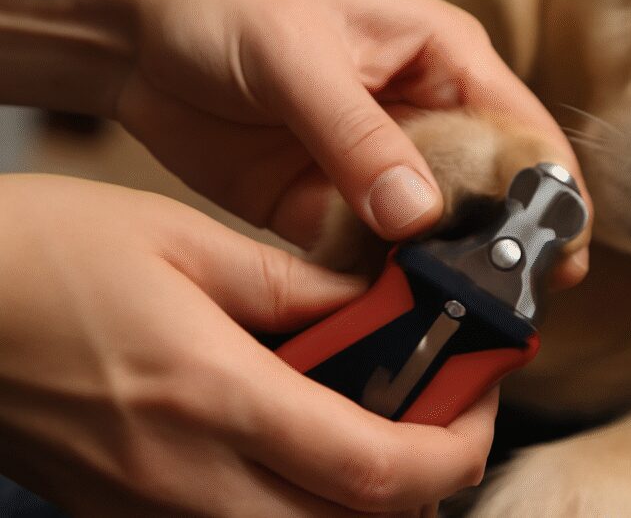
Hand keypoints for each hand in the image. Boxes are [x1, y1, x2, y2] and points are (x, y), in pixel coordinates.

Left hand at [0, 0, 589, 281]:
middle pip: (489, 194)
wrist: (135, 35)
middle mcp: (425, 117)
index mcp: (444, 59)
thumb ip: (360, 138)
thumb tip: (420, 218)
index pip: (523, 131)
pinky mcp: (332, 207)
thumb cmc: (228, 10)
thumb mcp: (298, 60)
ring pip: (434, 234)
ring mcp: (379, 168)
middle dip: (500, 247)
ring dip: (440, 275)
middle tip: (508, 306)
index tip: (559, 257)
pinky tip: (384, 314)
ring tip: (451, 323)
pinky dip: (379, 285)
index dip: (550, 194)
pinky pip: (371, 256)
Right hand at [0, 175, 494, 515]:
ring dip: (360, 497)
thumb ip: (294, 286)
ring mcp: (151, 508)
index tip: (480, 405)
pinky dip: (296, 499)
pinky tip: (298, 439)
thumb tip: (372, 307)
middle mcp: (186, 475)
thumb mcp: (184, 242)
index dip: (454, 450)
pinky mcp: (125, 512)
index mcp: (212, 393)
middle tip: (441, 415)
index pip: (374, 470)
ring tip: (377, 422)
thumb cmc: (46, 255)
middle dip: (423, 484)